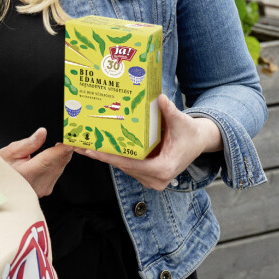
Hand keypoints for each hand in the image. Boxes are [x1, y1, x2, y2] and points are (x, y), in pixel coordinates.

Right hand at [0, 128, 74, 197]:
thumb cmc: (1, 168)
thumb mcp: (9, 152)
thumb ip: (29, 143)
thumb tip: (42, 132)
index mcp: (27, 174)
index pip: (51, 158)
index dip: (63, 148)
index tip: (71, 139)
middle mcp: (38, 184)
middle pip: (59, 163)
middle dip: (65, 149)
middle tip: (69, 135)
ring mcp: (44, 188)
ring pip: (60, 167)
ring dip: (62, 156)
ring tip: (60, 144)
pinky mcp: (47, 190)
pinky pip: (57, 173)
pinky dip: (58, 163)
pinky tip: (53, 156)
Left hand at [74, 95, 221, 190]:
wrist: (198, 141)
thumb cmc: (190, 133)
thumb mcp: (181, 121)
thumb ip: (170, 111)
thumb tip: (160, 99)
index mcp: (163, 169)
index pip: (131, 164)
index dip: (110, 157)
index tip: (92, 150)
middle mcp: (156, 179)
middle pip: (123, 167)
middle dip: (101, 156)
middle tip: (79, 145)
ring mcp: (151, 179)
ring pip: (123, 167)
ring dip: (105, 156)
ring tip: (84, 145)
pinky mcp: (148, 175)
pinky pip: (127, 166)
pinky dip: (115, 156)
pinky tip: (99, 147)